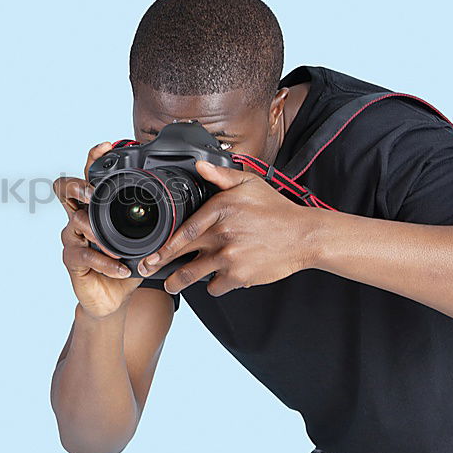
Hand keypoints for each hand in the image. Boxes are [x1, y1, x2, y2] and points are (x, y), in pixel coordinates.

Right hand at [54, 142, 142, 317]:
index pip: (89, 175)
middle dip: (79, 186)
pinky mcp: (72, 259)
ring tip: (116, 247)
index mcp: (97, 205)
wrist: (113, 297)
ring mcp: (73, 237)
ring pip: (75, 222)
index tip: (106, 146)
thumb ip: (158, 221)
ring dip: (98, 233)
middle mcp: (80, 216)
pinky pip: (85, 255)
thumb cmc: (128, 263)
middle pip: (65, 189)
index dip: (93, 158)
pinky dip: (105, 262)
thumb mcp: (146, 239)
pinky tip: (120, 269)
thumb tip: (188, 203)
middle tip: (93, 193)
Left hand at [138, 160, 321, 296]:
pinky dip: (213, 285)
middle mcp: (222, 234)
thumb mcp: (249, 184)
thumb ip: (221, 176)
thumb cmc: (276, 210)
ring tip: (170, 284)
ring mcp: (229, 257)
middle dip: (160, 264)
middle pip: (181, 253)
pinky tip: (213, 280)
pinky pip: (215, 286)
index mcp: (220, 210)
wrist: (304, 235)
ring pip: (192, 274)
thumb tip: (199, 166)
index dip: (164, 244)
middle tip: (147, 269)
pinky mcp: (239, 276)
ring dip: (177, 282)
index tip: (151, 251)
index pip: (184, 230)